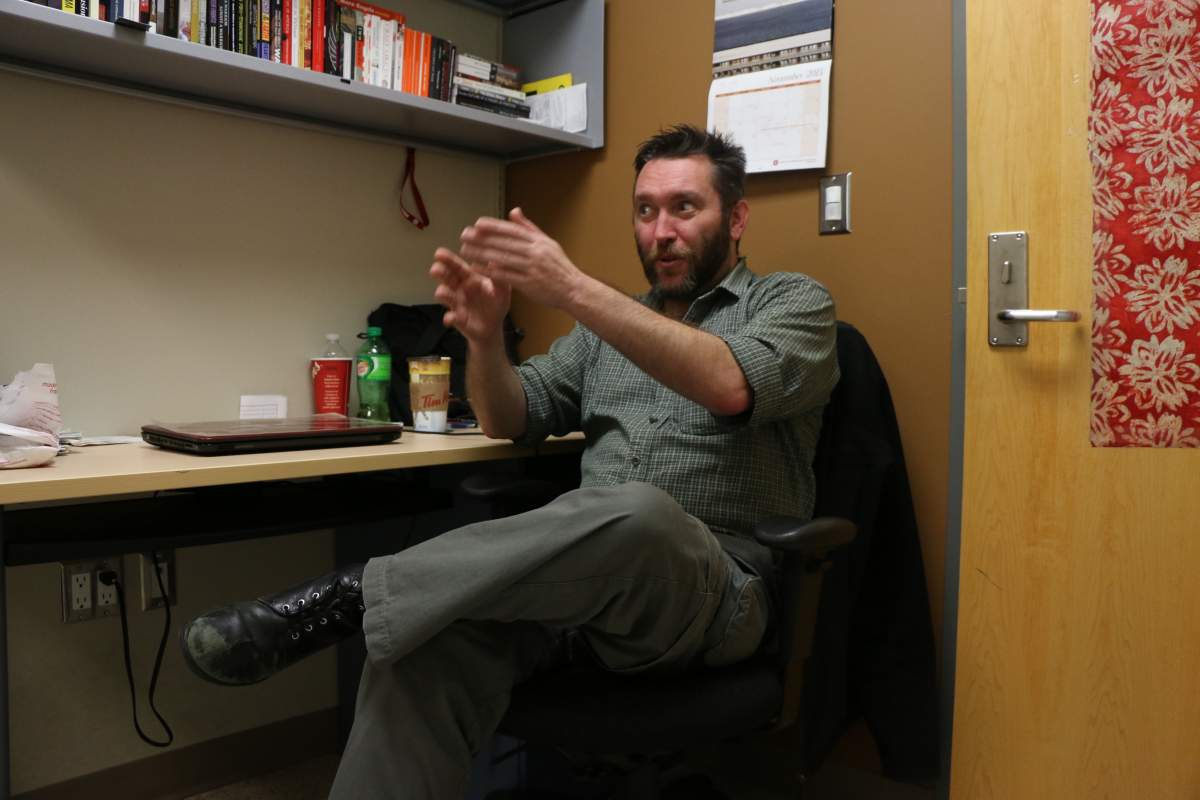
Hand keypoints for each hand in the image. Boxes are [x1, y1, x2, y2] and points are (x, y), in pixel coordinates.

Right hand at [430, 247, 511, 344]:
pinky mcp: (457, 319)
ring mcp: (456, 303)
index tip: (439, 253)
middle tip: (435, 269)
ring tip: (442, 292)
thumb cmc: (496, 303)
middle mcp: (458, 288)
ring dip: (443, 293)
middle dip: (439, 272)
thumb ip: (499, 277)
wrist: (494, 326)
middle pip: (446, 277)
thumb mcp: (502, 290)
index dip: (448, 259)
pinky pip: (450, 317)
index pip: (456, 266)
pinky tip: (450, 318)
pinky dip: (449, 317)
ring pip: (445, 296)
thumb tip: (495, 261)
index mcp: (469, 277)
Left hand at [458, 208, 586, 309]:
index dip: (494, 227)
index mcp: (540, 242)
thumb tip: (514, 211)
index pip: (513, 230)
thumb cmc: (560, 268)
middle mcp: (536, 253)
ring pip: (502, 258)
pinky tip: (477, 268)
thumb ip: (528, 228)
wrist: (574, 290)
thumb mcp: (548, 243)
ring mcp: (533, 269)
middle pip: (504, 243)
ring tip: (465, 250)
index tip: (478, 224)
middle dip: (482, 239)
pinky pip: (505, 276)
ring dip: (481, 254)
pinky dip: (490, 271)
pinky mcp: (529, 284)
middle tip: (464, 235)